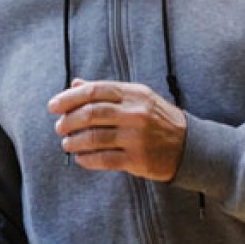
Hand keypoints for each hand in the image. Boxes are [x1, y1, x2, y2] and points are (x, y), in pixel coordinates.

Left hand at [49, 78, 186, 180]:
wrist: (191, 146)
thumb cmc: (155, 119)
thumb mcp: (136, 98)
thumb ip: (105, 91)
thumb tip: (75, 84)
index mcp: (133, 94)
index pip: (94, 91)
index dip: (68, 98)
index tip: (53, 106)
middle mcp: (136, 114)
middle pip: (91, 113)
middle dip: (68, 121)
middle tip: (59, 127)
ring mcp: (138, 137)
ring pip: (93, 138)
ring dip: (73, 142)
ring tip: (66, 143)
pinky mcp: (139, 160)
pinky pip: (104, 159)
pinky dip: (86, 159)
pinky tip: (80, 158)